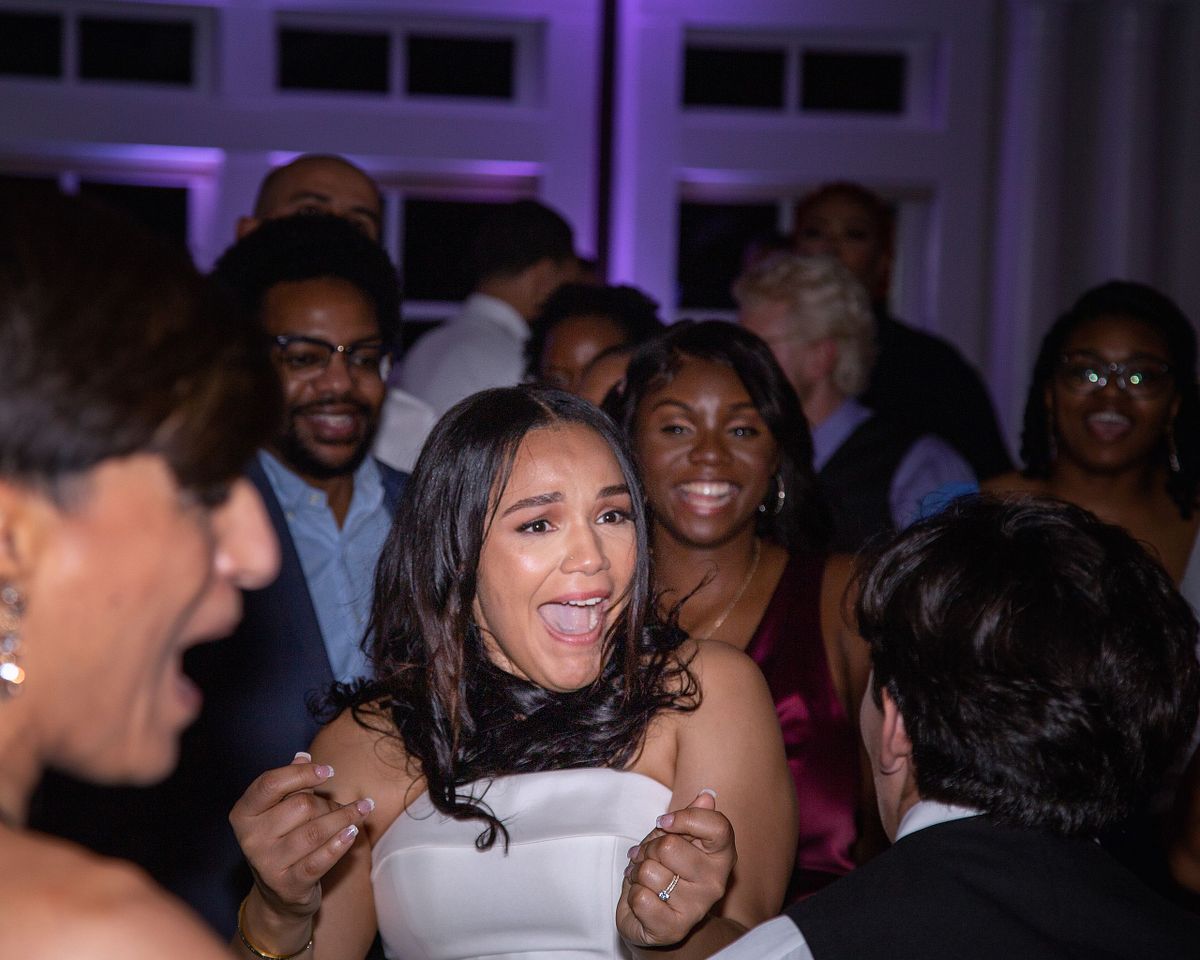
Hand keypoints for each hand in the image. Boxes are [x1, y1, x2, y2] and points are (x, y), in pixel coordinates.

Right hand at [230, 751, 373, 926]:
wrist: (279, 895)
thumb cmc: (283, 841)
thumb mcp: (279, 812)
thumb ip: (290, 784)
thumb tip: (303, 756)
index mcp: (244, 814)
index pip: (270, 783)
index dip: (302, 773)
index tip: (328, 771)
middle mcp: (250, 839)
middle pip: (301, 805)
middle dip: (329, 802)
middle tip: (343, 806)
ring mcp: (267, 864)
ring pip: (315, 831)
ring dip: (344, 818)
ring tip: (362, 810)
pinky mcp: (287, 885)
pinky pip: (319, 860)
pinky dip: (339, 844)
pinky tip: (353, 832)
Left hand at [616, 788, 736, 947]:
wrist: (654, 916)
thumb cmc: (666, 869)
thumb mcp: (676, 837)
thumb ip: (690, 816)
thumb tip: (707, 795)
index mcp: (722, 855)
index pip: (717, 826)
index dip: (685, 817)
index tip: (665, 822)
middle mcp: (716, 882)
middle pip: (669, 846)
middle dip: (648, 849)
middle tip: (650, 859)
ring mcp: (697, 907)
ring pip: (650, 871)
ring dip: (638, 872)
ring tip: (646, 881)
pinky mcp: (674, 928)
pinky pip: (640, 898)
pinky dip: (633, 895)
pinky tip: (645, 900)